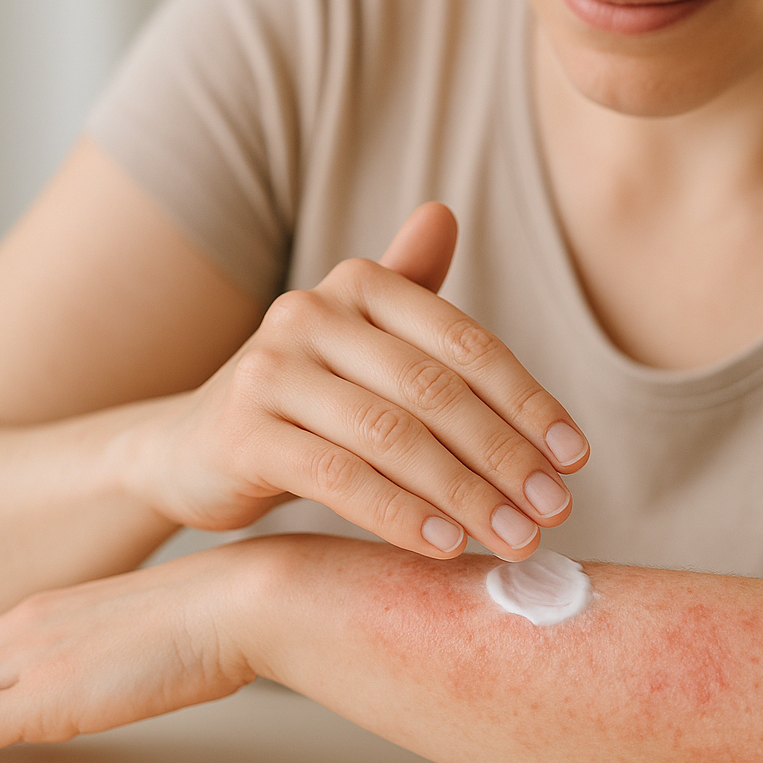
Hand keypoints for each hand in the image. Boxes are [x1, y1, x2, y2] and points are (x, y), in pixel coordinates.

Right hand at [133, 202, 589, 558]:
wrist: (189, 449)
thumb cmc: (300, 400)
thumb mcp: (355, 343)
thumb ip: (408, 291)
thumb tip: (444, 214)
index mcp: (357, 284)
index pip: (465, 344)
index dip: (528, 401)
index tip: (573, 459)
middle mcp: (309, 313)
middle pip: (435, 391)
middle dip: (506, 457)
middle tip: (555, 511)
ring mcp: (271, 371)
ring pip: (393, 437)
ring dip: (466, 495)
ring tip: (514, 538)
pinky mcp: (243, 433)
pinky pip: (340, 478)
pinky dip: (401, 515)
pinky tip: (445, 548)